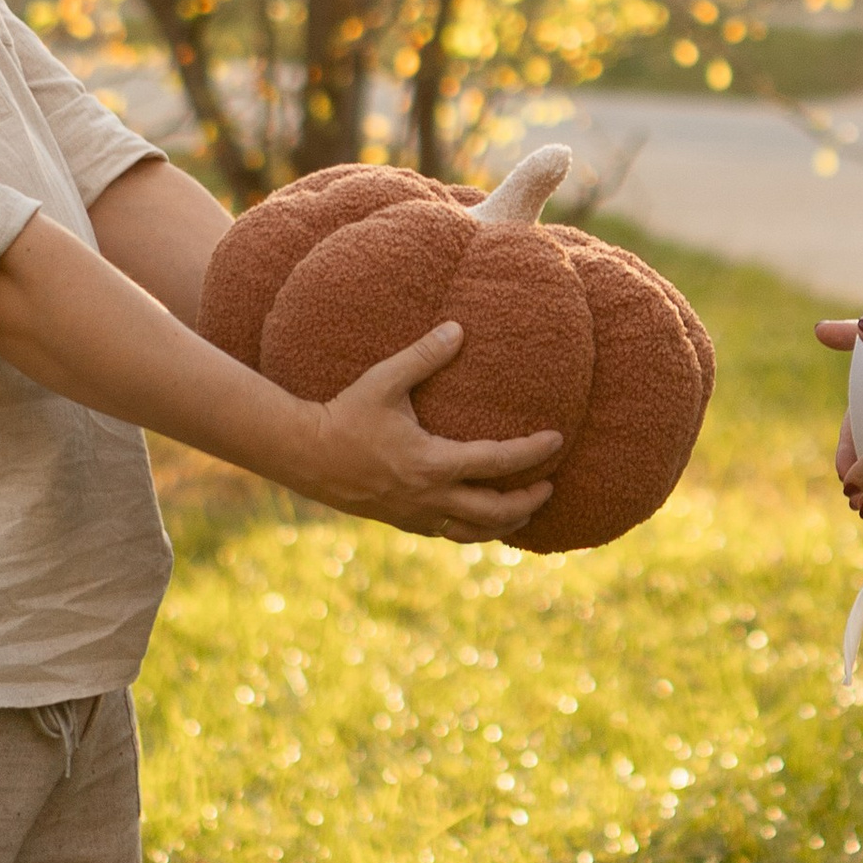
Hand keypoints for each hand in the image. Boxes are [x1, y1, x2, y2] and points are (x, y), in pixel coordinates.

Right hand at [302, 322, 561, 540]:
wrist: (305, 455)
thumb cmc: (346, 414)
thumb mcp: (384, 380)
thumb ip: (423, 355)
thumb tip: (457, 328)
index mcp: (432, 462)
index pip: (497, 461)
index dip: (532, 452)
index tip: (557, 440)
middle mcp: (429, 496)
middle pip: (495, 511)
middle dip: (528, 502)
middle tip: (550, 486)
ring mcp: (416, 515)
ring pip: (473, 532)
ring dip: (504, 524)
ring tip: (524, 511)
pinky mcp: (403, 522)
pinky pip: (449, 533)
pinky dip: (473, 529)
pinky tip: (480, 519)